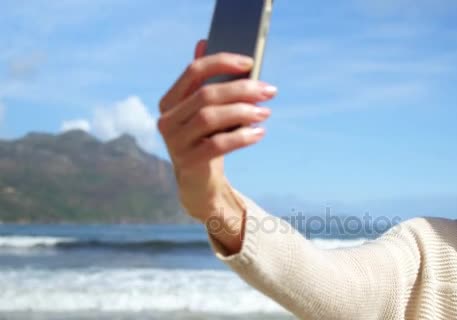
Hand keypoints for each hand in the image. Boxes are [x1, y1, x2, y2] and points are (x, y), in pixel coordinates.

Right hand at [157, 40, 275, 245]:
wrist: (198, 182)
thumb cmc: (205, 138)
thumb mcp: (205, 110)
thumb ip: (205, 81)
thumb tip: (203, 42)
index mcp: (169, 100)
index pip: (194, 71)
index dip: (222, 62)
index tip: (250, 62)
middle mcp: (166, 119)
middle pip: (206, 95)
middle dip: (242, 89)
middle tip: (270, 91)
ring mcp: (174, 142)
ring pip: (210, 118)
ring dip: (242, 112)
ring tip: (265, 112)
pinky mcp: (187, 163)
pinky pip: (217, 145)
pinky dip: (241, 137)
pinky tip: (259, 134)